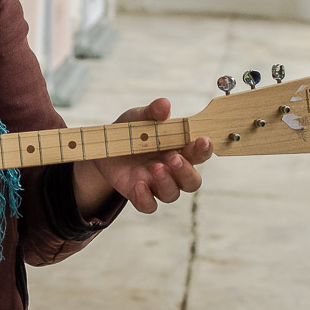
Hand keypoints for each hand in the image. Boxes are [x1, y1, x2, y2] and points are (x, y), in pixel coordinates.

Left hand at [72, 98, 211, 214]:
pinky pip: (149, 205)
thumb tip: (164, 104)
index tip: (203, 140)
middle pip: (192, 181)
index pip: (199, 154)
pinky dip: (146, 198)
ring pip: (172, 194)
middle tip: (173, 158)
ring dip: (167, 182)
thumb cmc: (131, 130)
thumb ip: (153, 112)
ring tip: (155, 168)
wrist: (106, 146)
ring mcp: (156, 184)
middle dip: (186, 171)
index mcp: (179, 149)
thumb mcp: (139, 117)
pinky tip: (139, 185)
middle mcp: (172, 170)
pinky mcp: (139, 194)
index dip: (204, 149)